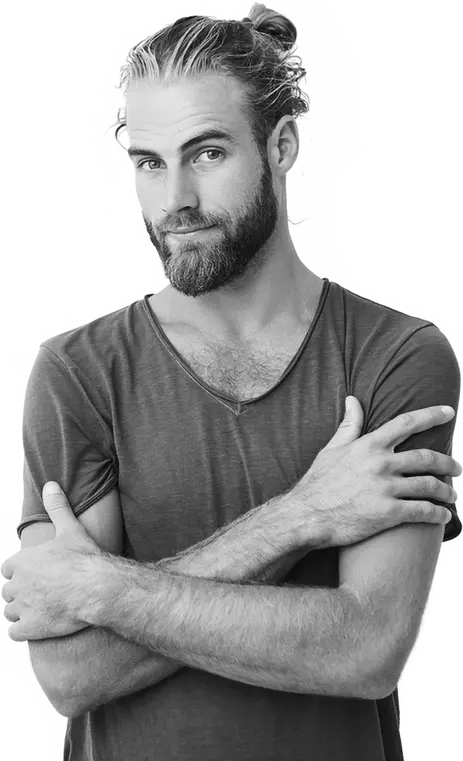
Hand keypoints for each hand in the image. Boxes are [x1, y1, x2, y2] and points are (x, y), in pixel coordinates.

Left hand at [1, 482, 104, 641]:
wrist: (97, 588)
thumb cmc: (84, 560)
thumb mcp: (70, 529)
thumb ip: (57, 507)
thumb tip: (51, 485)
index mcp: (21, 561)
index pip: (7, 569)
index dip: (20, 571)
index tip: (35, 574)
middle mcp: (17, 585)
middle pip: (8, 591)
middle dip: (21, 592)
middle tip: (42, 591)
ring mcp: (22, 608)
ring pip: (10, 612)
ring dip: (21, 611)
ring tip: (41, 608)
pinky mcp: (30, 628)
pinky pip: (15, 632)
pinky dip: (23, 630)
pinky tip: (38, 624)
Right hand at [289, 398, 460, 546]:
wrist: (306, 516)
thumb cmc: (317, 483)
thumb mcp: (331, 449)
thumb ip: (349, 425)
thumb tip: (352, 399)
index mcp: (369, 445)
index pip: (407, 423)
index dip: (431, 416)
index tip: (449, 412)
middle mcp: (381, 464)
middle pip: (427, 458)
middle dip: (449, 463)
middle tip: (458, 468)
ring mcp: (385, 489)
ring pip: (430, 486)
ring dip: (447, 491)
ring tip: (452, 495)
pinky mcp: (388, 514)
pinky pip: (423, 511)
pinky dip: (438, 514)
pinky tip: (443, 515)